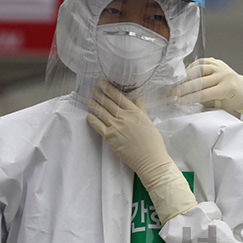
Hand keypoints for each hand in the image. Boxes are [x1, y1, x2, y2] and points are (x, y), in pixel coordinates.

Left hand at [87, 80, 195, 221]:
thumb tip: (135, 99)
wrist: (150, 159)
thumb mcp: (149, 122)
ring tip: (89, 99)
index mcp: (135, 112)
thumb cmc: (153, 142)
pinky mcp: (109, 137)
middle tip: (93, 88)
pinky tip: (89, 115)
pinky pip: (97, 125)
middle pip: (108, 102)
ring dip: (94, 104)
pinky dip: (92, 119)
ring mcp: (115, 127)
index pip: (119, 97)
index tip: (103, 83)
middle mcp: (124, 117)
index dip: (109, 89)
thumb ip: (140, 110)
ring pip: (101, 112)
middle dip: (99, 94)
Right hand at [172, 58, 242, 127]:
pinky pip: (202, 62)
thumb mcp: (222, 105)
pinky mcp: (217, 61)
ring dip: (186, 76)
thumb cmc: (234, 100)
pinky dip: (193, 67)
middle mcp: (224, 75)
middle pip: (199, 80)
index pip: (204, 93)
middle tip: (172, 92)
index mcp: (227, 88)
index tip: (179, 101)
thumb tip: (188, 98)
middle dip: (184, 87)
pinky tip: (186, 74)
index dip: (190, 98)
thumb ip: (206, 101)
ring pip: (199, 68)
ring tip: (178, 83)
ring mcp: (221, 66)